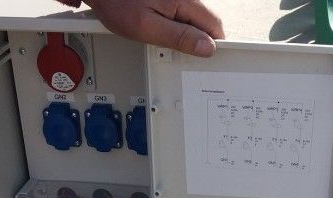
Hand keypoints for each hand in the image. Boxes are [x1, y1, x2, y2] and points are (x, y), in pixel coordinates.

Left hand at [85, 0, 223, 57]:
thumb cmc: (118, 4)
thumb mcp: (148, 28)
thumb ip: (179, 37)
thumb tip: (206, 47)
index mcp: (185, 0)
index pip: (214, 26)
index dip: (210, 45)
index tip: (201, 57)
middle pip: (206, 23)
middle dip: (195, 40)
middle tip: (175, 49)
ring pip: (193, 20)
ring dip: (183, 33)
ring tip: (162, 36)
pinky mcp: (170, 0)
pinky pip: (181, 15)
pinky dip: (174, 25)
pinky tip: (159, 27)